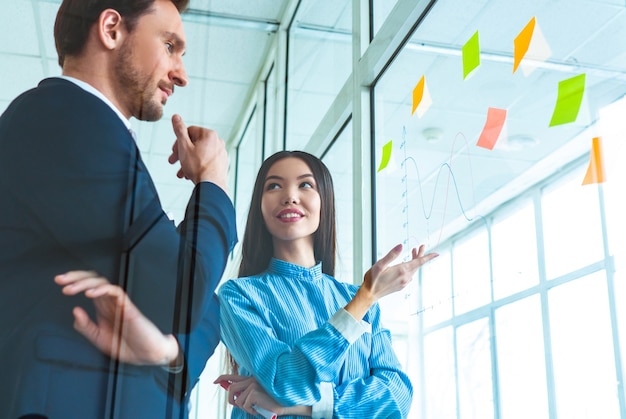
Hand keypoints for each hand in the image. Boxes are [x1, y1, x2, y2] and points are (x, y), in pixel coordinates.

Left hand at [54, 271, 179, 366]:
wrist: (148, 355)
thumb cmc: (129, 346)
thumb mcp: (99, 339)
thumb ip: (86, 326)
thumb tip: (75, 310)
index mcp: (103, 308)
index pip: (88, 287)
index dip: (74, 282)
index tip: (59, 282)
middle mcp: (110, 303)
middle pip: (94, 280)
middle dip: (75, 277)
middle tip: (60, 279)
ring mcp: (119, 304)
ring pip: (103, 283)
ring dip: (85, 283)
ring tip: (71, 288)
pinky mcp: (128, 308)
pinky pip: (116, 292)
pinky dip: (103, 290)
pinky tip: (90, 294)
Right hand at [168, 114, 228, 190]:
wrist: (211, 187)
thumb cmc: (198, 168)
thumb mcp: (184, 147)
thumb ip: (179, 131)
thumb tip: (176, 117)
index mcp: (210, 135)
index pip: (189, 131)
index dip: (178, 141)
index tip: (173, 151)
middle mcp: (218, 142)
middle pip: (194, 144)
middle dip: (182, 154)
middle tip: (173, 162)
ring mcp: (222, 153)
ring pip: (200, 154)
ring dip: (188, 162)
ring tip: (181, 173)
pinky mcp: (222, 164)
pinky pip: (207, 162)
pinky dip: (198, 166)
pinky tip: (191, 175)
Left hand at [215, 374, 283, 416]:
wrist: (287, 402)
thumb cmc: (274, 401)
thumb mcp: (259, 396)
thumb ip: (248, 394)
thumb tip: (234, 397)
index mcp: (253, 378)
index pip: (234, 376)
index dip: (222, 378)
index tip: (215, 381)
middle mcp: (252, 379)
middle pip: (231, 388)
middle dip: (231, 400)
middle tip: (238, 405)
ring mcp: (253, 385)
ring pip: (237, 400)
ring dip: (244, 408)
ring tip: (255, 408)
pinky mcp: (254, 392)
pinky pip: (244, 405)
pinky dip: (251, 411)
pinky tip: (260, 409)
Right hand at [346, 244, 437, 319]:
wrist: (369, 294)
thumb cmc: (373, 279)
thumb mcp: (380, 264)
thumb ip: (391, 254)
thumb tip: (401, 246)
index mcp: (401, 270)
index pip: (419, 262)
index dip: (428, 257)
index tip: (436, 253)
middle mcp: (405, 277)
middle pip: (417, 265)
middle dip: (420, 255)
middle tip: (420, 246)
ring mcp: (404, 282)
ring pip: (413, 270)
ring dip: (414, 261)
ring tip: (412, 252)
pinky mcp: (401, 286)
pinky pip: (409, 275)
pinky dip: (410, 268)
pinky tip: (406, 264)